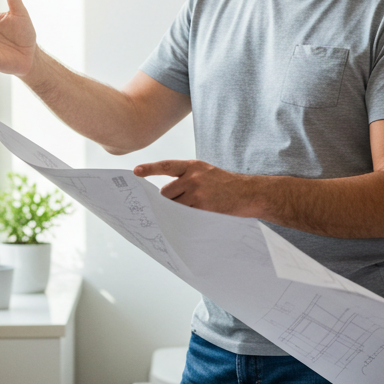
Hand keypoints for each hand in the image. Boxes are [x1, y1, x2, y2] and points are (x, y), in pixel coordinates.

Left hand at [134, 159, 257, 216]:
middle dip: (169, 199)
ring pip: (173, 205)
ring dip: (178, 209)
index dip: (150, 168)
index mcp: (193, 166)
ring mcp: (197, 192)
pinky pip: (184, 214)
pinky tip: (197, 214)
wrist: (248, 193)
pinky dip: (186, 217)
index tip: (135, 171)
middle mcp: (193, 177)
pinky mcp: (202, 207)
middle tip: (183, 202)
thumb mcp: (206, 172)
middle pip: (166, 192)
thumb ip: (187, 177)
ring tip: (195, 207)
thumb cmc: (226, 185)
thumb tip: (165, 193)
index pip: (166, 166)